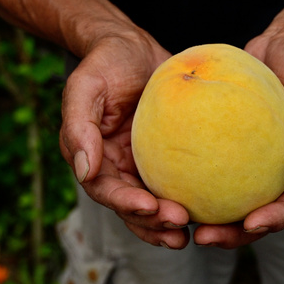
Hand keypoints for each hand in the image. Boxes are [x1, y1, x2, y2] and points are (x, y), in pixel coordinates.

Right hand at [59, 30, 192, 248]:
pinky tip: (204, 211)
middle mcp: (115, 166)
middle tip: (177, 225)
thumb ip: (79, 126)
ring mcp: (141, 164)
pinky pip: (174, 184)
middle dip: (150, 222)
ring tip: (187, 235)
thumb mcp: (86, 85)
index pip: (104, 188)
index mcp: (93, 155)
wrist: (134, 48)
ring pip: (151, 204)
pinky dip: (186, 200)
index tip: (149, 206)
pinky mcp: (165, 158)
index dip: (124, 202)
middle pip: (129, 206)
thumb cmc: (107, 62)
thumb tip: (85, 171)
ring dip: (166, 224)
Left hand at [193, 30, 283, 248]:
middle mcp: (282, 169)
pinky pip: (214, 166)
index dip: (275, 219)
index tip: (250, 226)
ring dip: (212, 217)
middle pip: (259, 212)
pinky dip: (197, 180)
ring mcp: (255, 160)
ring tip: (182, 221)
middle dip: (234, 233)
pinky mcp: (232, 146)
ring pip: (233, 197)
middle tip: (204, 238)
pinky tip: (172, 183)